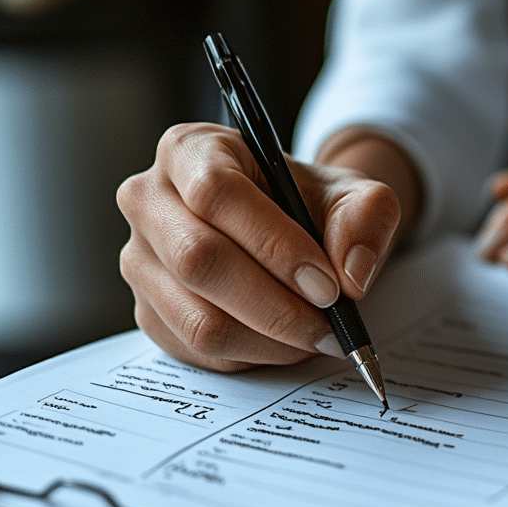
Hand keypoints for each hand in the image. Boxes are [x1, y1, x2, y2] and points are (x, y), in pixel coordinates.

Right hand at [117, 123, 412, 371]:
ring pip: (198, 318)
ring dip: (270, 340)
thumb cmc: (312, 205)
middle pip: (199, 261)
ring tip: (317, 337)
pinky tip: (287, 343)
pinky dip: (253, 356)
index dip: (275, 244)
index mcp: (190, 150)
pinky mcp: (148, 310)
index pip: (216, 194)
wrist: (294, 230)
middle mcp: (149, 200)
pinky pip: (197, 350)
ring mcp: (140, 260)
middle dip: (276, 305)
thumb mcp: (354, 195)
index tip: (327, 285)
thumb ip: (367, 218)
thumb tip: (352, 272)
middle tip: (331, 325)